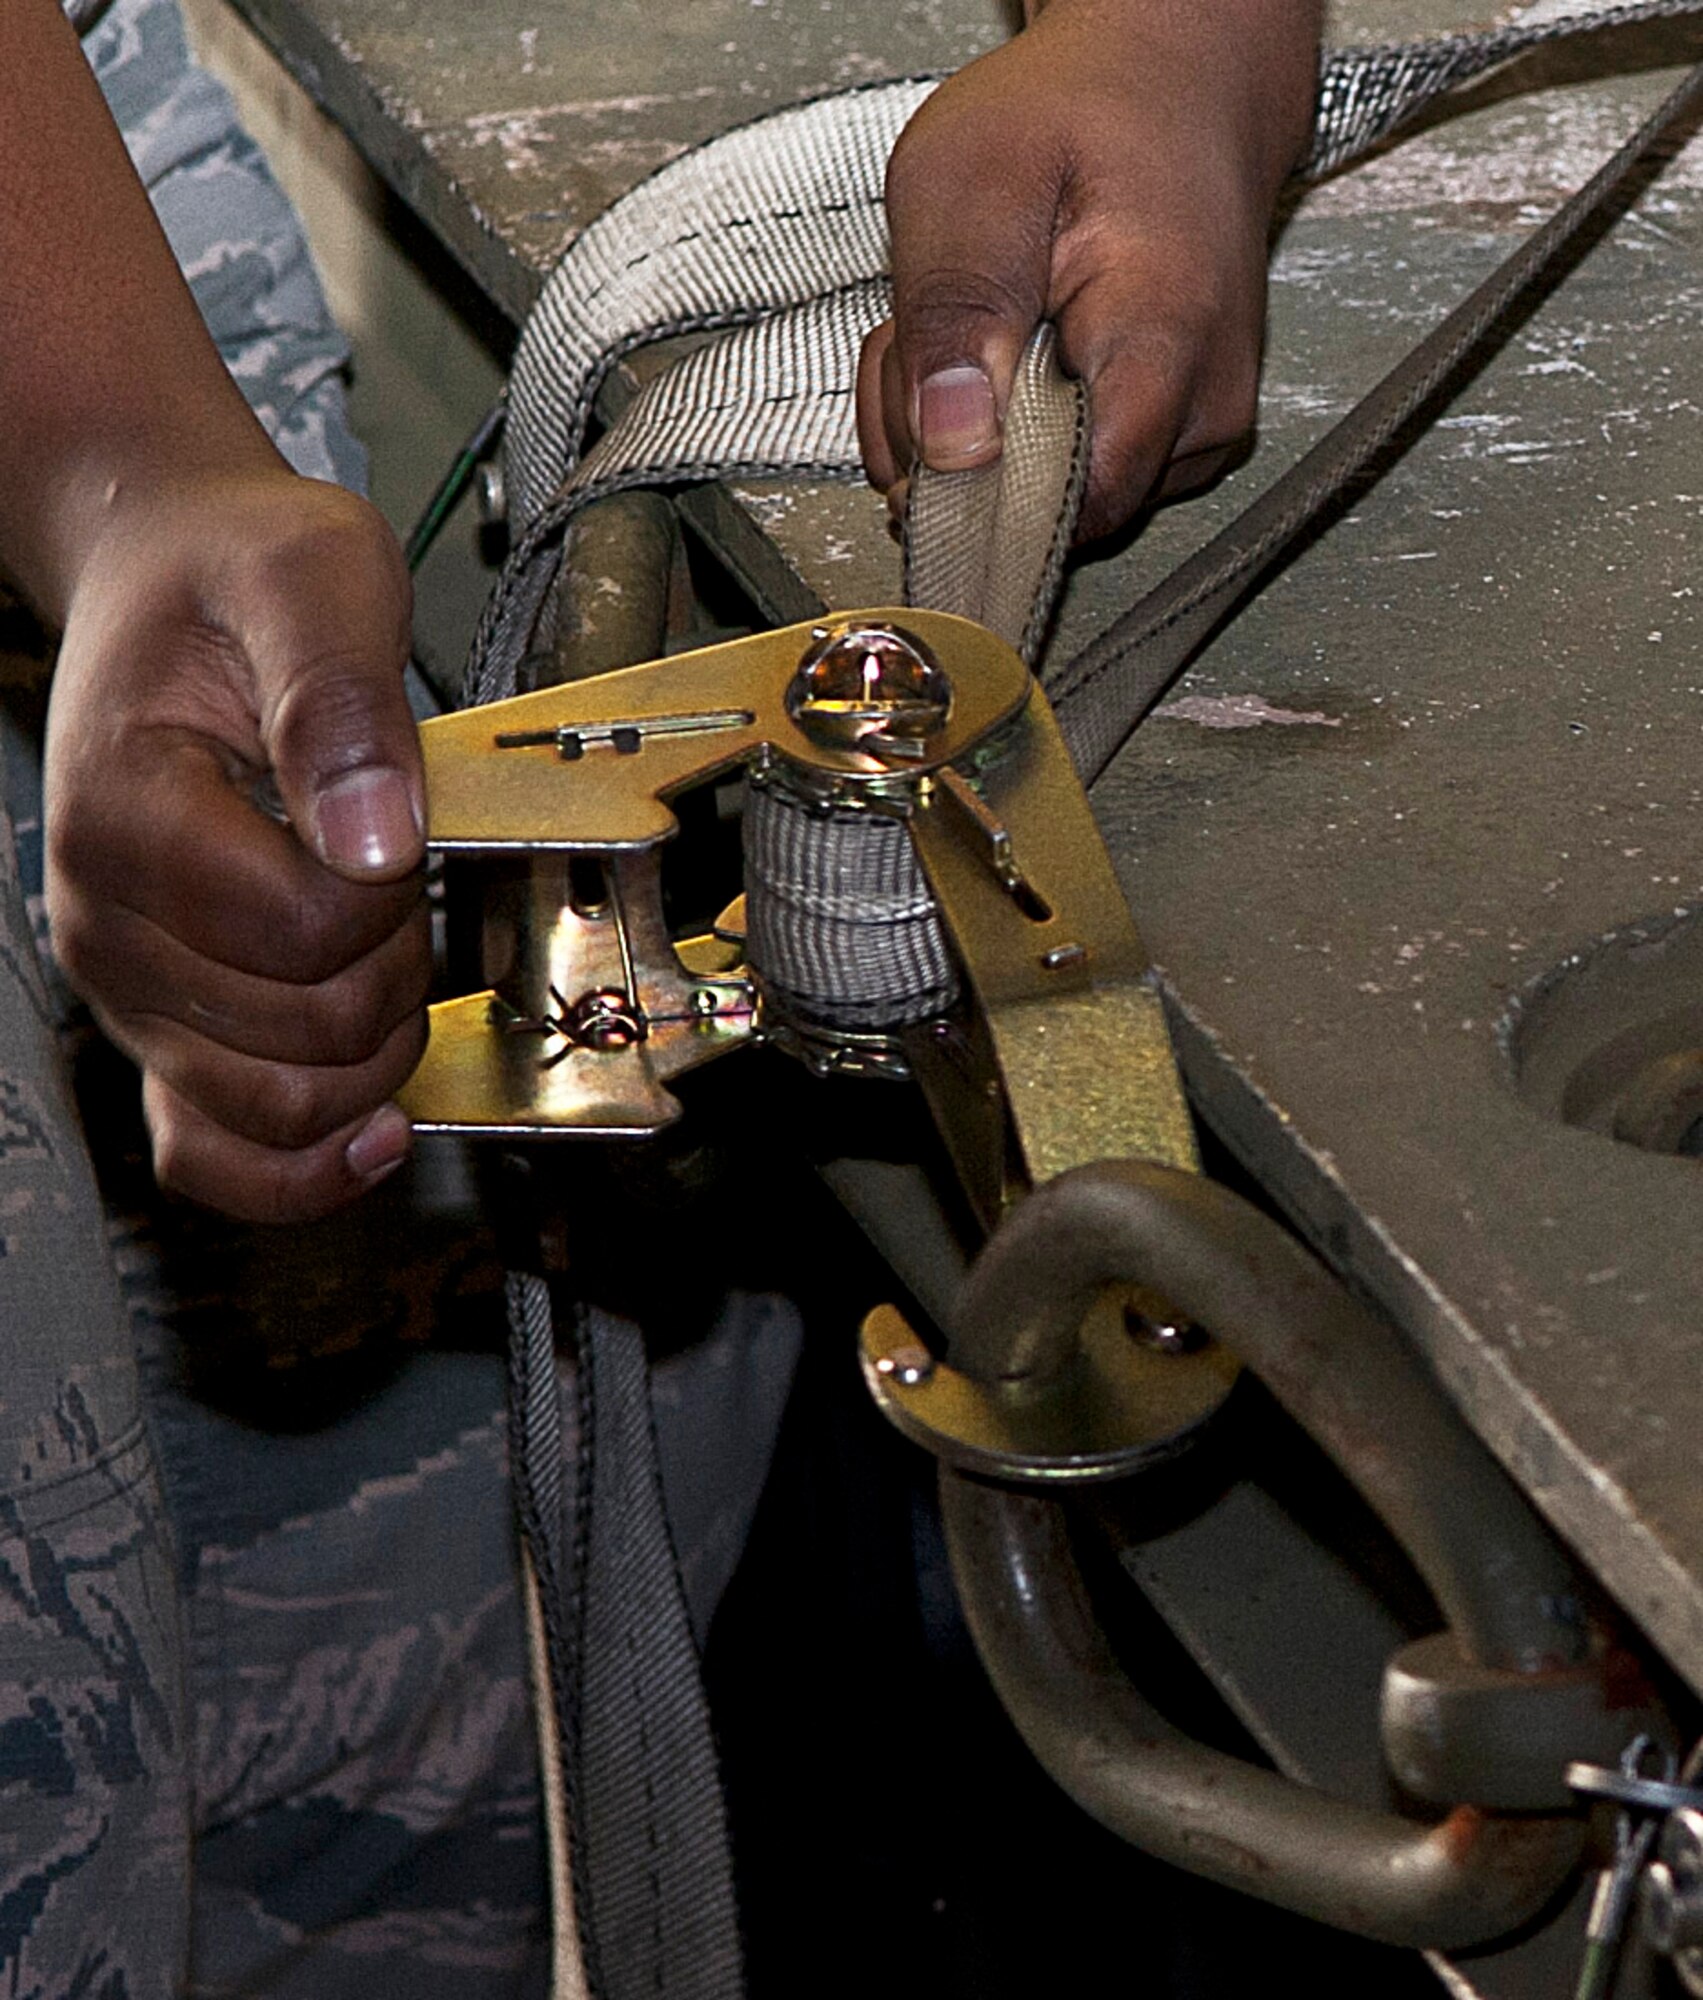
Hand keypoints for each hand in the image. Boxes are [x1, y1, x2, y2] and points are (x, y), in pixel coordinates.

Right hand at [44, 470, 429, 1224]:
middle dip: (394, 966)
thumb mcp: (312, 579)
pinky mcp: (166, 1038)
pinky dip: (305, 1169)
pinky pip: (218, 1163)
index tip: (396, 821)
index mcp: (128, 819)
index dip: (393, 893)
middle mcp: (110, 930)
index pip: (305, 931)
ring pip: (281, 1113)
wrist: (171, 585)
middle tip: (394, 875)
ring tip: (380, 950)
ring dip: (374, 1052)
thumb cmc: (235, 582)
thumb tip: (373, 841)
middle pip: (307, 1038)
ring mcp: (135, 997)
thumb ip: (341, 700)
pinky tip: (377, 1132)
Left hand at [858, 0, 1321, 541]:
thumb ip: (955, 313)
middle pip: (1040, 514)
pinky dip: (992, 432)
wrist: (1173, 90)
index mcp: (1165, 342)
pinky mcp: (1164, 449)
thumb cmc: (1083, 116)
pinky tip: (992, 354)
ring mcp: (1188, 439)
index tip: (919, 425)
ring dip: (959, 434)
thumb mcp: (976, 178)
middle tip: (921, 337)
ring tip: (966, 325)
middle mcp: (1198, 412)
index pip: (1072, 506)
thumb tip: (953, 450)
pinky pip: (1051, 485)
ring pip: (1034, 505)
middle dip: (946, 446)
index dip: (976, 494)